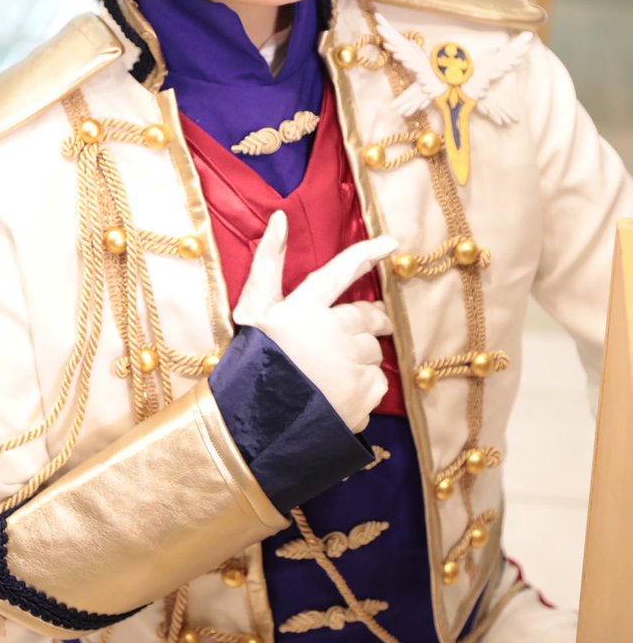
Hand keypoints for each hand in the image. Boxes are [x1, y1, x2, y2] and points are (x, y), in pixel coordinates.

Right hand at [233, 212, 396, 431]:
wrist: (253, 426)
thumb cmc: (251, 362)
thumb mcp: (253, 311)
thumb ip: (268, 262)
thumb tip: (280, 216)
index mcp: (304, 308)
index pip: (342, 271)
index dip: (367, 254)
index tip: (392, 243)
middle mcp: (332, 331)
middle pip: (368, 315)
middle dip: (372, 320)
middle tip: (363, 330)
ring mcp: (350, 363)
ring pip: (373, 350)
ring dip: (360, 357)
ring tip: (332, 374)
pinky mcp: (363, 394)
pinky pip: (378, 383)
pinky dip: (363, 388)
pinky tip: (338, 396)